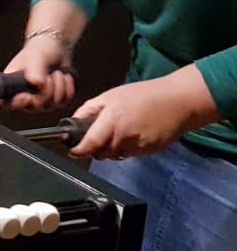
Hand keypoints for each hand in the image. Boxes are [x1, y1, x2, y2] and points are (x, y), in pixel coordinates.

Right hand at [3, 39, 73, 111]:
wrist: (56, 47)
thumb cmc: (39, 49)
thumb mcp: (35, 56)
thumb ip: (34, 69)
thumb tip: (36, 83)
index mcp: (13, 84)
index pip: (8, 102)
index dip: (17, 104)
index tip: (28, 96)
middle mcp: (25, 93)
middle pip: (33, 106)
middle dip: (46, 92)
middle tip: (50, 76)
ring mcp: (40, 98)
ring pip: (50, 106)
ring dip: (59, 89)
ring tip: (58, 73)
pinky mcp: (55, 98)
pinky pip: (63, 103)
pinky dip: (68, 90)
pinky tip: (65, 77)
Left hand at [70, 70, 220, 160]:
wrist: (179, 101)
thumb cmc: (144, 95)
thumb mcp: (110, 95)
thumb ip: (89, 109)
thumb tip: (73, 121)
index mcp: (112, 120)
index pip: (90, 144)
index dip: (78, 150)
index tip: (73, 150)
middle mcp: (125, 136)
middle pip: (101, 153)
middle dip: (95, 148)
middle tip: (97, 137)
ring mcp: (139, 146)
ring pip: (116, 155)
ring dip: (111, 149)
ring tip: (118, 132)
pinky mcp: (150, 151)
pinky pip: (131, 154)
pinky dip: (127, 148)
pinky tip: (133, 134)